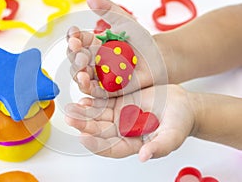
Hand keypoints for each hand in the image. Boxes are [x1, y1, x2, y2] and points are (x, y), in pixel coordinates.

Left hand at [64, 85, 196, 160]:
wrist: (182, 103)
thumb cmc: (180, 122)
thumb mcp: (173, 135)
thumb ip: (159, 147)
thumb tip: (144, 157)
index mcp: (133, 143)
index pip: (111, 147)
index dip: (97, 144)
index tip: (83, 138)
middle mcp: (123, 131)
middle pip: (99, 130)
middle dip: (84, 125)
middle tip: (70, 118)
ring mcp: (120, 116)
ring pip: (98, 116)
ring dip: (84, 112)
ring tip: (71, 107)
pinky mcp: (120, 102)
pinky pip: (103, 101)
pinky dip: (93, 100)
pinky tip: (84, 96)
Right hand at [67, 0, 167, 97]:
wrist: (158, 59)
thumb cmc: (141, 41)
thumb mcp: (124, 21)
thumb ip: (108, 9)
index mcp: (93, 44)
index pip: (77, 40)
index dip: (73, 37)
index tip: (74, 33)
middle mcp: (93, 60)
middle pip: (76, 59)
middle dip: (74, 54)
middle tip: (78, 50)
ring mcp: (99, 75)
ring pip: (80, 75)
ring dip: (77, 72)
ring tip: (82, 68)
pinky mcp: (107, 89)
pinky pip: (93, 90)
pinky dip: (87, 87)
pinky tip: (85, 81)